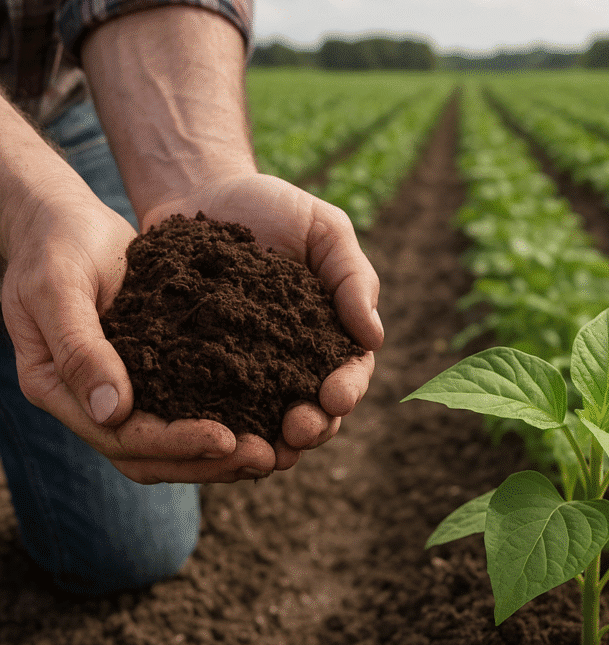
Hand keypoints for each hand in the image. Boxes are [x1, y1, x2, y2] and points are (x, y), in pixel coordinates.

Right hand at [1, 191, 292, 483]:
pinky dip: (223, 417)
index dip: (174, 444)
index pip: (122, 437)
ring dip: (221, 453)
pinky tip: (264, 415)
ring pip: (171, 442)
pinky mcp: (151, 371)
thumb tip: (113, 414)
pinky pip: (186, 406)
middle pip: (151, 455)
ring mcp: (122, 388)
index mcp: (58, 389)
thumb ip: (79, 348)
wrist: (66, 221)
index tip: (225, 438)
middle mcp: (91, 401)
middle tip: (266, 456)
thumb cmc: (56, 244)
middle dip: (208, 461)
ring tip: (274, 449)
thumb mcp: (58, 287)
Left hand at [141, 171, 382, 468]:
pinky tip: (210, 437)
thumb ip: (353, 277)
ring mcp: (245, 370)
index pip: (349, 372)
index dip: (347, 389)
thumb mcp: (323, 229)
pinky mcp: (198, 369)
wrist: (199, 193)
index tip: (337, 396)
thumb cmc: (270, 207)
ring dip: (268, 441)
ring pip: (264, 420)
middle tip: (298, 429)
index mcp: (328, 333)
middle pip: (312, 409)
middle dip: (312, 426)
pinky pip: (209, 406)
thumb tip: (374, 336)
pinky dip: (216, 427)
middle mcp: (291, 361)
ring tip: (262, 450)